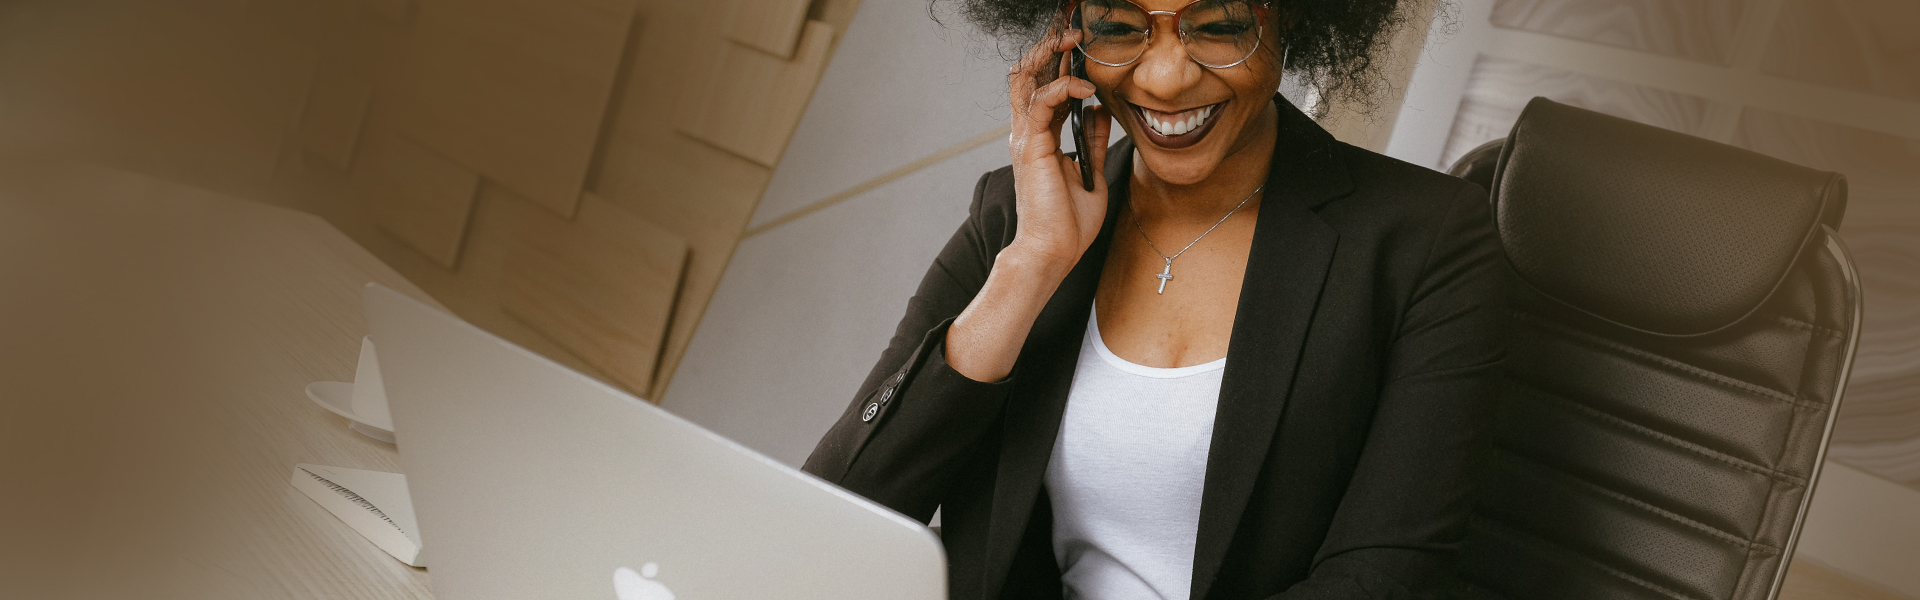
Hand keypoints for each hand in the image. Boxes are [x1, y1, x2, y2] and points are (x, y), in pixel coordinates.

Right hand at [1005, 30, 1113, 268]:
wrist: (1053, 251)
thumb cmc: (1069, 223)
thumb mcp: (1090, 174)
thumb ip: (1091, 140)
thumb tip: (1099, 111)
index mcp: (1040, 138)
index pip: (1042, 85)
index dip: (1057, 60)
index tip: (1078, 41)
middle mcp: (1028, 132)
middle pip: (1028, 73)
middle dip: (1048, 46)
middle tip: (1072, 28)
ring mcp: (1026, 137)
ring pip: (1026, 79)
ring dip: (1049, 55)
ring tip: (1072, 40)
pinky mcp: (1031, 146)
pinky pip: (1042, 103)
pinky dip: (1062, 88)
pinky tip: (1083, 87)